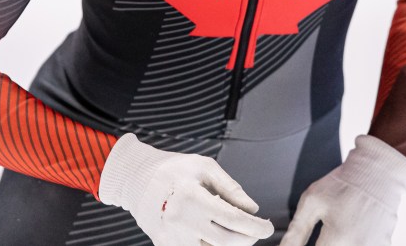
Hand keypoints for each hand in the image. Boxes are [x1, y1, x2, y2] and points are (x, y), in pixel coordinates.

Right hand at [99, 133, 275, 245]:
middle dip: (248, 238)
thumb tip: (253, 210)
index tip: (269, 226)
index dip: (255, 226)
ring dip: (231, 244)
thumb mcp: (205, 167)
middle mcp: (180, 221)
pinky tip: (217, 234)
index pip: (233, 220)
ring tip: (236, 230)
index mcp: (191, 197)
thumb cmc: (174, 169)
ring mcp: (171, 238)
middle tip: (256, 229)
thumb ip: (231, 188)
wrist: (136, 180)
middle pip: (226, 242)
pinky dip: (211, 245)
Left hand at [280, 135, 405, 245]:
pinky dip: (351, 242)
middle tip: (322, 234)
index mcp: (338, 239)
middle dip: (323, 245)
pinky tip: (348, 231)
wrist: (377, 172)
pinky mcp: (383, 245)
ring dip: (336, 244)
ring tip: (334, 230)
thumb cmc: (342, 184)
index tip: (302, 243)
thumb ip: (296, 231)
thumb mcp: (312, 202)